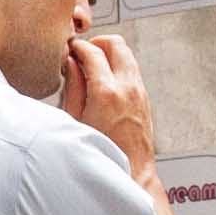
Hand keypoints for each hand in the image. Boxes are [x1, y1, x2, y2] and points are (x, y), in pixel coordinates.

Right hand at [57, 26, 159, 174]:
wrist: (131, 172)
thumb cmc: (101, 153)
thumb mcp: (76, 120)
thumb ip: (73, 87)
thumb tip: (71, 64)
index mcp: (106, 92)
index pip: (92, 52)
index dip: (78, 46)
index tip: (70, 49)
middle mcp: (127, 87)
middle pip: (116, 44)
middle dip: (97, 42)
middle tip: (84, 53)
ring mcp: (139, 91)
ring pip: (127, 54)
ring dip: (110, 53)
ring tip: (93, 66)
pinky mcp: (145, 98)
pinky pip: (132, 70)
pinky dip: (118, 66)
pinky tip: (104, 80)